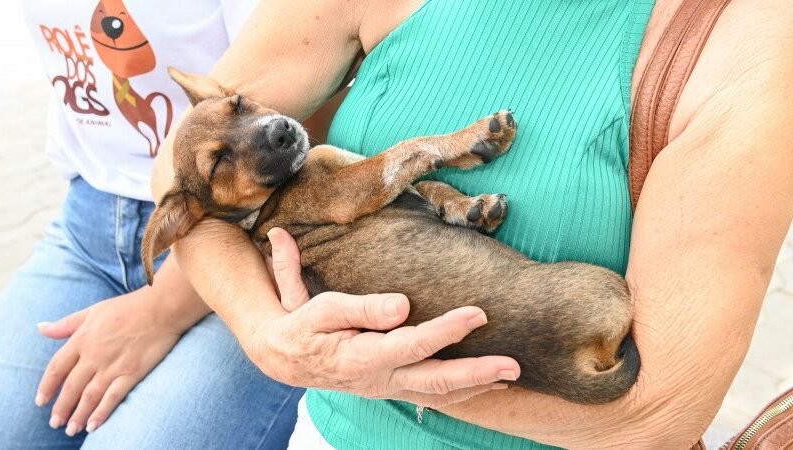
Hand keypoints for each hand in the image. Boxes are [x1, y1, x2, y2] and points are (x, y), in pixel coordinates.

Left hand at [34, 289, 189, 435]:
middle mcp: (94, 355)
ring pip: (89, 396)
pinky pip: (113, 397)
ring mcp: (113, 365)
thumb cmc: (128, 307)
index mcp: (82, 338)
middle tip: (55, 423)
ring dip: (78, 415)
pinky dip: (102, 412)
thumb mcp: (93, 311)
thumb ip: (66, 324)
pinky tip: (94, 425)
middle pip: (71, 387)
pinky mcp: (132, 372)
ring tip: (71, 430)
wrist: (162, 308)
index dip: (46, 387)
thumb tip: (41, 327)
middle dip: (61, 408)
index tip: (41, 402)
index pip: (56, 368)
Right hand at [253, 228, 520, 407]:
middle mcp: (380, 379)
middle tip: (514, 365)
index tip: (479, 313)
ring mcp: (388, 387)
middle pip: (436, 380)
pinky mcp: (392, 386)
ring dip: (476, 386)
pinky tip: (485, 384)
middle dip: (477, 373)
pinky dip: (462, 391)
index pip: (413, 344)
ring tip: (510, 376)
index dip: (448, 330)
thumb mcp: (322, 309)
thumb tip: (402, 305)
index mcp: (361, 357)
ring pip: (438, 394)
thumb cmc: (304, 326)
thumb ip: (363, 308)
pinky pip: (432, 395)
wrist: (284, 357)